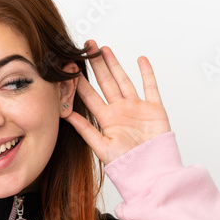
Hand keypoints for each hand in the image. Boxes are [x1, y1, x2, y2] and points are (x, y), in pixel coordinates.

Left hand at [64, 40, 171, 164]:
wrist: (150, 172)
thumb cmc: (126, 165)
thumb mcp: (100, 146)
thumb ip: (85, 129)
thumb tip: (65, 114)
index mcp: (106, 120)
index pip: (90, 95)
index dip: (81, 81)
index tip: (71, 66)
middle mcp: (120, 111)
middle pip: (105, 83)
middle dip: (96, 65)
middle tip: (87, 47)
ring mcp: (137, 108)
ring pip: (123, 80)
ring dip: (114, 64)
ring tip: (104, 49)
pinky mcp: (154, 109)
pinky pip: (150, 86)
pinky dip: (146, 73)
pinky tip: (140, 60)